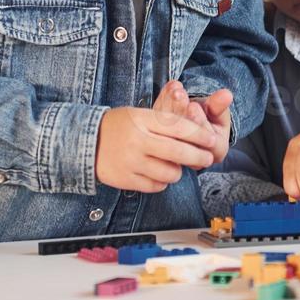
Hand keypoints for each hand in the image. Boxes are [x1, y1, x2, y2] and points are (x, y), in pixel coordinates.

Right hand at [94, 106, 216, 192]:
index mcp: (143, 120)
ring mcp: (131, 162)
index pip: (179, 127)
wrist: (86, 141)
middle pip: (177, 152)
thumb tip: (198, 136)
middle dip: (198, 156)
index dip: (199, 135)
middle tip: (207, 158)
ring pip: (169, 173)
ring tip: (176, 166)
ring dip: (178, 171)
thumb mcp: (140, 114)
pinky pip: (155, 186)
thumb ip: (166, 122)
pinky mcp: (126, 180)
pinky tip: (160, 174)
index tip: (212, 140)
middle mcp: (137, 141)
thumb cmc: (119, 125)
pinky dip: (162, 182)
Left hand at [153, 80, 234, 164]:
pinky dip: (163, 100)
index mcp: (213, 153)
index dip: (198, 121)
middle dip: (180, 110)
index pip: (204, 138)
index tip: (193, 106)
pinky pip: (158, 119)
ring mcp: (172, 146)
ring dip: (169, 104)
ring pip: (167, 126)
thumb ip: (220, 106)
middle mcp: (192, 155)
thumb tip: (227, 94)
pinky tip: (169, 87)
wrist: (198, 123)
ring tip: (174, 89)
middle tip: (179, 94)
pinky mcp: (160, 135)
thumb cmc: (213, 120)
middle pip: (182, 133)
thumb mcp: (220, 114)